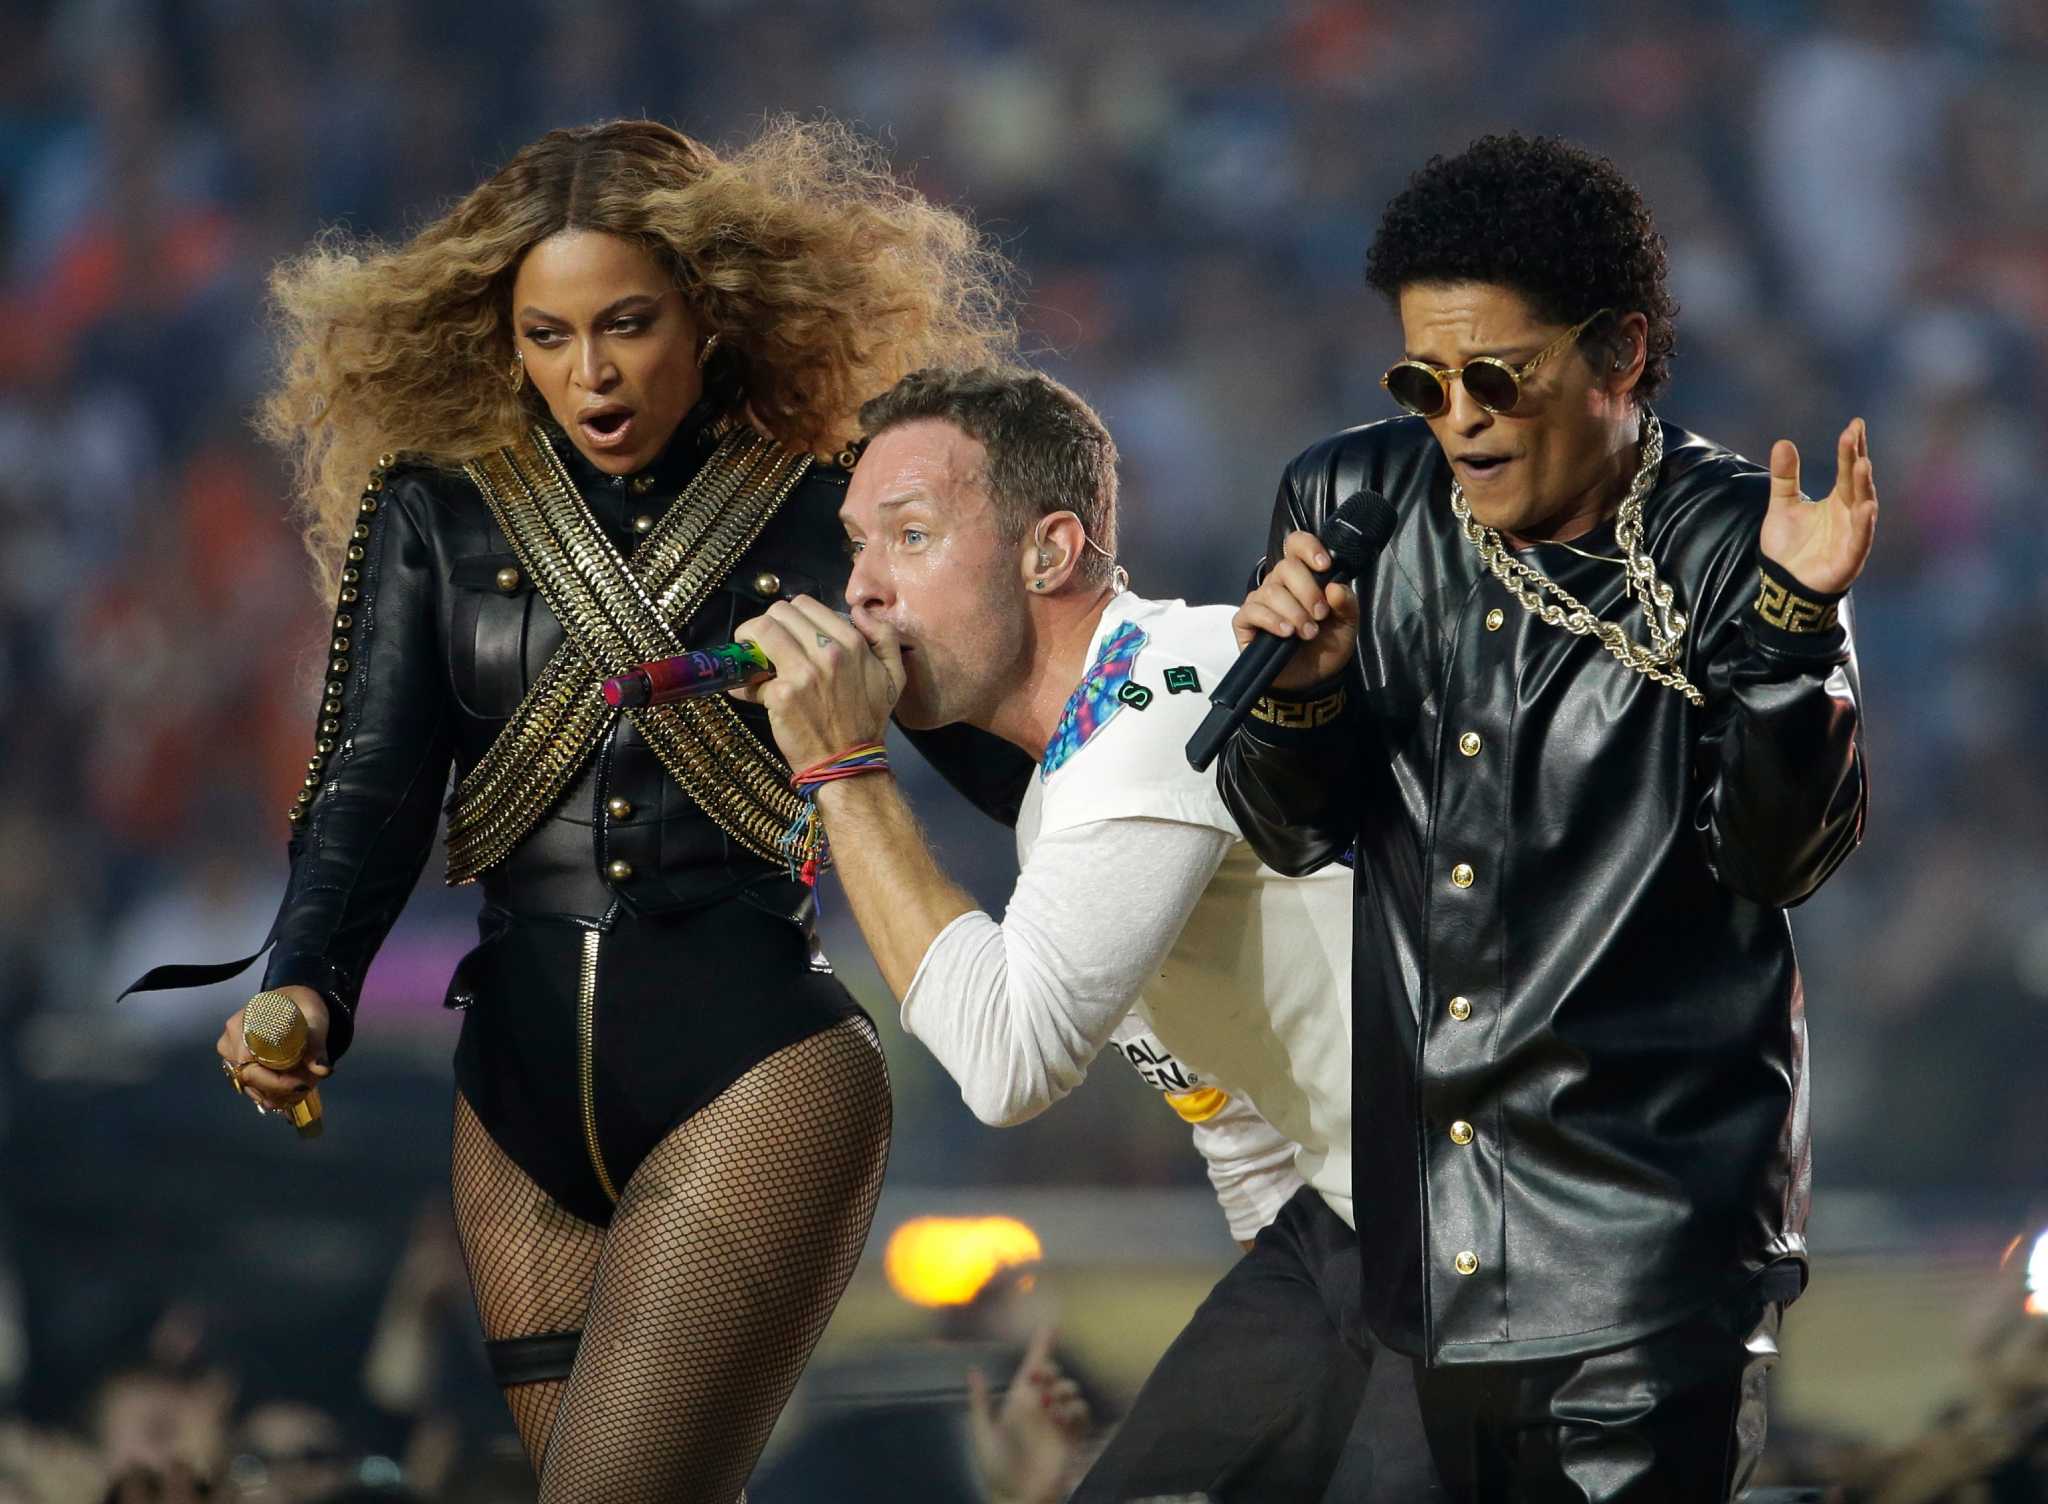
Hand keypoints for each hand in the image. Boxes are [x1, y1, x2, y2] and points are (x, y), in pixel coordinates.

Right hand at [215, 984, 331, 1114]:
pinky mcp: (238, 1065)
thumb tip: (322, 1069)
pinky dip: (271, 1092)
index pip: (249, 1066)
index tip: (301, 1085)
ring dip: (276, 1093)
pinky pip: (252, 1086)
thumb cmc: (302, 1007)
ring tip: (301, 1089)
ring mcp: (231, 1055)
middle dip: (278, 1090)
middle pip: (248, 1080)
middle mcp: (230, 1041)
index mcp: (242, 1025)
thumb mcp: (315, 1020)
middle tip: (305, 1087)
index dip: (274, 1082)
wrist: (296, 1003)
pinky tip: (289, 1093)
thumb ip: (317, 1045)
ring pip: (250, 1087)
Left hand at [729, 595, 903, 770]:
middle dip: (768, 625)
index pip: (805, 604)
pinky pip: (749, 671)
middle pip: (779, 611)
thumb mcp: (893, 676)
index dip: (791, 617)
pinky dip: (743, 679)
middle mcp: (828, 651)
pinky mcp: (781, 694)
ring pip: (760, 628)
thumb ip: (884, 637)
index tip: (786, 634)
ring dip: (749, 640)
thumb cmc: (868, 720)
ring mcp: (803, 672)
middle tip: (766, 645)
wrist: (849, 762)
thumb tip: (858, 611)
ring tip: (751, 658)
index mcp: (852, 642)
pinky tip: (749, 690)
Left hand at [967, 1325, 1091, 1503]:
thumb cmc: (997, 1469)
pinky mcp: (1072, 1437)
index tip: (1050, 1325)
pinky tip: (1061, 1418)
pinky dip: (1074, 1410)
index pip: (1033, 1367)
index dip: (1042, 1346)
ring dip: (1062, 1389)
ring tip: (1050, 1405)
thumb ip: (980, 1403)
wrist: (1016, 1497)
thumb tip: (973, 1370)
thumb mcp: (983, 1434)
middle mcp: (1041, 1408)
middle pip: (1054, 1374)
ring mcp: (1058, 1422)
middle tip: (1039, 1380)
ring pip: (1070, 1390)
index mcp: (1020, 1402)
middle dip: (1049, 1370)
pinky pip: (1081, 1413)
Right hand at [1231, 529, 1359, 690]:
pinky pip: (1253, 611)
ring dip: (1294, 612)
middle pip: (1286, 568)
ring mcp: (1260, 602)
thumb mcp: (1347, 625)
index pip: (1296, 545)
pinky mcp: (1245, 622)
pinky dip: (1272, 620)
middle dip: (1307, 591)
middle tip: (1320, 615)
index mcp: (1303, 577)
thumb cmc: (1326, 647)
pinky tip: (1286, 633)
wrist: (1312, 680)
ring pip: (1271, 591)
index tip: (1324, 565)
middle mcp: (1279, 584)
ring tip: (1308, 633)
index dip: (1308, 547)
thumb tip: (1335, 587)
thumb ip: (1347, 604)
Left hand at [1759, 417, 1879, 596]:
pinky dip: (1864, 524)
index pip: (1847, 468)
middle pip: (1855, 482)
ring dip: (1863, 486)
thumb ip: (1784, 477)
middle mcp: (1850, 514)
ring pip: (1862, 506)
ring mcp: (1852, 535)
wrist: (1784, 585)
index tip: (1855, 423)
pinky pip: (1860, 539)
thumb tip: (1782, 442)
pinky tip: (1866, 507)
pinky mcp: (1849, 558)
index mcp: (1837, 500)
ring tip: (1862, 463)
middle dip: (1855, 459)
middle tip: (1853, 433)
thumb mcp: (1782, 505)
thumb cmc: (1790, 546)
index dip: (1851, 447)